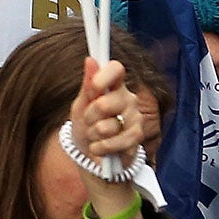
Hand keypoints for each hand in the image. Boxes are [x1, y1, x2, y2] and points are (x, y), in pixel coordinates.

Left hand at [69, 55, 145, 216]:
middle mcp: (128, 99)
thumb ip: (87, 85)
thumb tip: (90, 59)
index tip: (92, 88)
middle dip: (90, 115)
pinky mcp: (138, 138)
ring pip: (109, 124)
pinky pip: (116, 142)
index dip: (103, 76)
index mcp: (114, 86)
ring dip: (94, 133)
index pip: (116, 69)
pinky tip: (99, 148)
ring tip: (94, 135)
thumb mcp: (80, 106)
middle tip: (88, 121)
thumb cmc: (85, 127)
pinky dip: (102, 147)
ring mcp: (135, 118)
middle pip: (106, 101)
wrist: (92, 158)